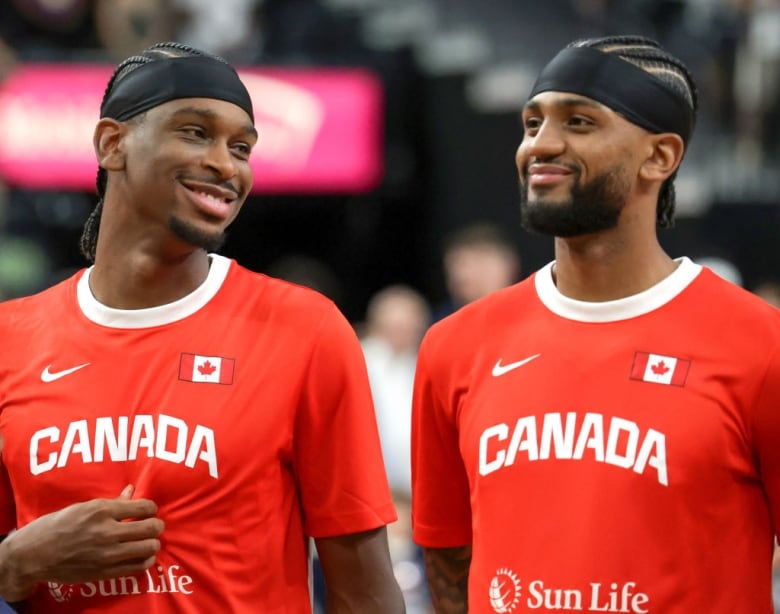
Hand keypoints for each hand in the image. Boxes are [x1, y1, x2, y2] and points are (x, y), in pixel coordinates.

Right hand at [0, 485, 163, 601]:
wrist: (35, 554)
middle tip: (154, 526)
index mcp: (102, 510)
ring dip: (153, 543)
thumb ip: (113, 501)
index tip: (149, 511)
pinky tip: (143, 556)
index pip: (144, 507)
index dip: (151, 509)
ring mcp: (107, 554)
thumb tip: (132, 489)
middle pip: (152, 528)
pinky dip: (145, 560)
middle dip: (157, 525)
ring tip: (148, 541)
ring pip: (149, 547)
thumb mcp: (84, 507)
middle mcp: (107, 531)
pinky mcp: (104, 572)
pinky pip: (137, 567)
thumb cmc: (58, 525)